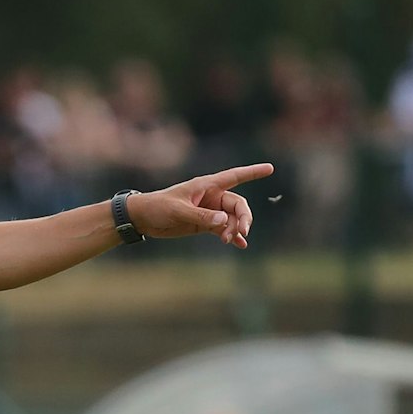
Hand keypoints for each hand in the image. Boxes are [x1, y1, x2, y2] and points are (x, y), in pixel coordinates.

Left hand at [128, 163, 274, 247]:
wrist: (142, 218)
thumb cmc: (158, 207)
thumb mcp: (178, 211)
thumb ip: (201, 216)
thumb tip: (225, 220)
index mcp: (207, 186)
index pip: (234, 176)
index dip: (252, 172)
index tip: (270, 168)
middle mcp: (211, 197)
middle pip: (238, 205)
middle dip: (243, 218)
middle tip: (241, 232)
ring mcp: (209, 211)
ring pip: (232, 218)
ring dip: (234, 229)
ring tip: (228, 241)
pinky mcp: (204, 224)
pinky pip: (224, 229)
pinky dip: (232, 236)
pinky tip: (240, 245)